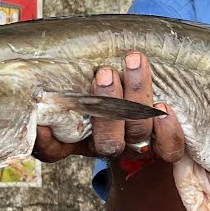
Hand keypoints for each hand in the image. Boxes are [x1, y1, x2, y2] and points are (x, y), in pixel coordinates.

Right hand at [32, 50, 185, 163]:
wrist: (136, 82)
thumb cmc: (98, 78)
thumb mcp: (75, 79)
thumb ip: (61, 80)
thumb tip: (40, 80)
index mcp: (75, 137)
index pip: (54, 150)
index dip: (47, 143)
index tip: (42, 124)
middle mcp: (104, 145)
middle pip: (107, 142)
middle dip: (107, 106)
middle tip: (104, 72)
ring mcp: (134, 144)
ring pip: (138, 132)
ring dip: (137, 95)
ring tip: (133, 60)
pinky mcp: (162, 145)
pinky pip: (169, 149)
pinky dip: (168, 130)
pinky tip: (164, 105)